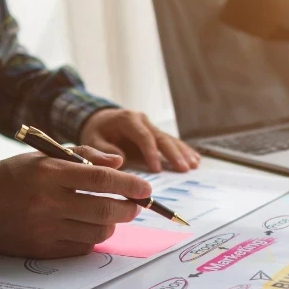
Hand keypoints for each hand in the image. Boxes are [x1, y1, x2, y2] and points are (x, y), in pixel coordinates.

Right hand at [0, 146, 150, 257]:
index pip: (102, 179)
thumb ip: (84, 156)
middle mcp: (48, 202)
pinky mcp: (43, 250)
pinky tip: (88, 226)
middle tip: (136, 205)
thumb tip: (119, 164)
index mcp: (50, 173)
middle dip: (130, 208)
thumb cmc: (14, 176)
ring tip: (111, 214)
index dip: (130, 184)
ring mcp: (46, 229)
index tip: (146, 188)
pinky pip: (82, 246)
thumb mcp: (44, 156)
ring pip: (98, 231)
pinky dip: (93, 236)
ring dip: (113, 223)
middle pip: (105, 209)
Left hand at [80, 109, 199, 172]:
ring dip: (182, 152)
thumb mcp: (92, 140)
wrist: (101, 120)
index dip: (151, 152)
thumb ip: (103, 150)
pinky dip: (183, 150)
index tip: (158, 169)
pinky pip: (171, 141)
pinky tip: (195, 159)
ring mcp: (151, 126)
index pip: (143, 136)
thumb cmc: (97, 132)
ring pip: (169, 139)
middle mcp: (143, 120)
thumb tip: (120, 160)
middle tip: (184, 168)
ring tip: (194, 165)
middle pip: (161, 137)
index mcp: (127, 120)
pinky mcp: (156, 133)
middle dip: (173, 153)